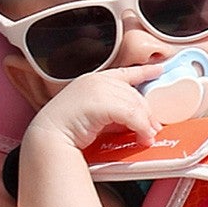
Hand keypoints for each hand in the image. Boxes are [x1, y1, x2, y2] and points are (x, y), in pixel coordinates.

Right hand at [24, 65, 159, 155]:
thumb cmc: (68, 128)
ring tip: (148, 137)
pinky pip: (131, 115)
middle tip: (154, 129)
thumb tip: (138, 121)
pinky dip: (140, 128)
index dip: (144, 71)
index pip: (125, 73)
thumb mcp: (95, 114)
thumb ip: (114, 112)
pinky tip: (143, 137)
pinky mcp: (101, 102)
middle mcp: (97, 80)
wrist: (48, 137)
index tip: (159, 69)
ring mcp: (98, 89)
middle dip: (147, 114)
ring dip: (146, 124)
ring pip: (135, 105)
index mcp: (94, 79)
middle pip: (135, 95)